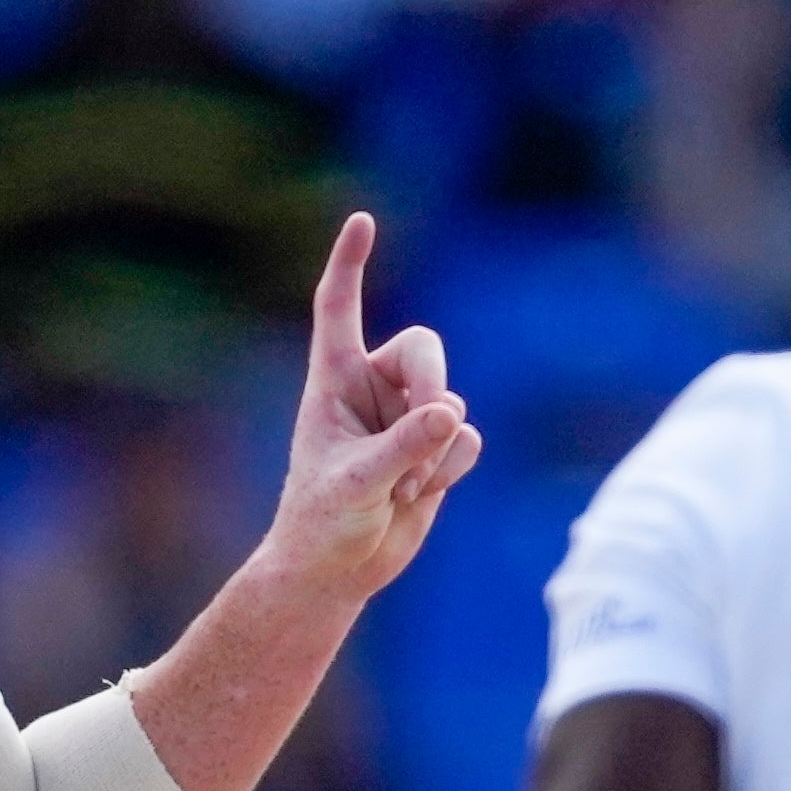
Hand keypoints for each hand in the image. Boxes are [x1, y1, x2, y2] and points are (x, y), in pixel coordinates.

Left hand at [261, 211, 483, 606]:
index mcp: (333, 381)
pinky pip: (467, 439)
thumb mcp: (355, 484)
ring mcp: (407, 419)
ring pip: (452, 401)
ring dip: (436, 448)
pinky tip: (419, 494)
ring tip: (403, 486)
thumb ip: (402, 448)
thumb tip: (449, 415)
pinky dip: (451, 468)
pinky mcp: (434, 450)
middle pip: (424, 350)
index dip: (349, 264)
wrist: (337, 570)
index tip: (362, 220)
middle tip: (430, 426)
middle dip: (434, 385)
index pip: (339, 308)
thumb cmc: (323, 522)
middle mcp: (372, 390)